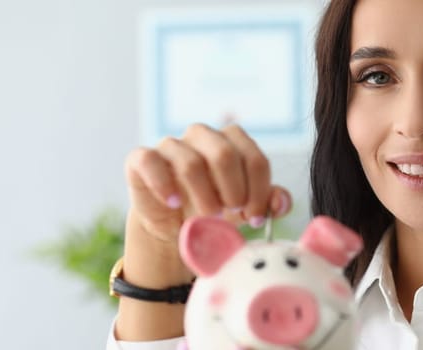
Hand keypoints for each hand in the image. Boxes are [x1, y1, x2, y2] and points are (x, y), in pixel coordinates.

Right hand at [124, 123, 291, 243]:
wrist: (174, 226)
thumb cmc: (215, 208)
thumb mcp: (245, 208)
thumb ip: (267, 202)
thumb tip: (281, 203)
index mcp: (232, 140)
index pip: (254, 158)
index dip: (259, 191)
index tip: (255, 217)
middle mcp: (202, 135)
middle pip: (224, 154)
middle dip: (233, 190)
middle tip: (232, 214)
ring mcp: (171, 145)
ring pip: (190, 162)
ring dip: (203, 196)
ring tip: (208, 216)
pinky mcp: (141, 160)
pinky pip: (149, 160)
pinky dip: (163, 184)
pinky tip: (174, 203)